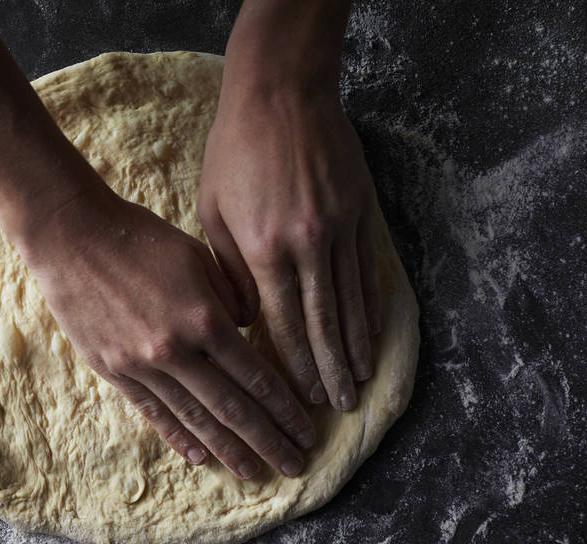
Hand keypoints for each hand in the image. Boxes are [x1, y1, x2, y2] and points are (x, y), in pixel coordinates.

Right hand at [13, 185, 315, 478]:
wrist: (71, 236)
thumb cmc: (139, 237)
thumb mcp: (197, 256)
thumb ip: (229, 296)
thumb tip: (246, 328)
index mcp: (204, 318)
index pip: (255, 376)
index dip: (284, 407)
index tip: (306, 429)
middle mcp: (176, 351)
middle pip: (232, 408)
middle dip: (267, 440)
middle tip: (294, 465)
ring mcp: (140, 365)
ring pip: (194, 418)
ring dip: (227, 449)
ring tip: (253, 472)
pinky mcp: (112, 370)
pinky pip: (151, 411)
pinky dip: (177, 436)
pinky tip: (198, 458)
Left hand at [197, 86, 381, 410]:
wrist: (281, 93)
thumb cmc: (235, 153)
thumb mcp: (213, 212)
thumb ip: (231, 271)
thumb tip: (249, 319)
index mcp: (263, 250)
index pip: (284, 323)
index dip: (295, 364)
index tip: (304, 395)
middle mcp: (307, 246)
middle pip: (323, 323)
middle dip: (331, 369)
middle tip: (339, 406)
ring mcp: (339, 230)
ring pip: (352, 302)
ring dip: (356, 347)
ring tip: (360, 381)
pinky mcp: (359, 213)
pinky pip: (369, 271)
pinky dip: (372, 307)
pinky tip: (373, 333)